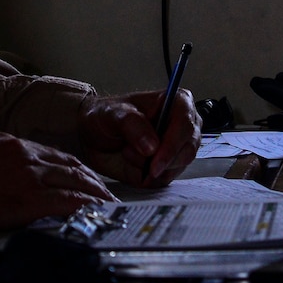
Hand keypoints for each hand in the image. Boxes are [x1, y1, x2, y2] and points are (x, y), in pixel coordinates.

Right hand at [0, 133, 114, 233]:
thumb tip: (15, 178)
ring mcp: (27, 175)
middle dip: (93, 182)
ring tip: (110, 208)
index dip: (77, 170)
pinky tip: (96, 215)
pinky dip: (86, 207)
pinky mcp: (27, 198)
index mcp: (11, 144)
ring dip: (96, 196)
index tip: (89, 181)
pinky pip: (67, 201)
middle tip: (108, 196)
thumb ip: (1, 163)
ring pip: (74, 182)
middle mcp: (24, 154)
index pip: (56, 155)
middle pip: (71, 166)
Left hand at [79, 90, 199, 186]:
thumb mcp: (114, 114)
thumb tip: (153, 146)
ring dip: (150, 168)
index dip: (173, 143)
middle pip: (188, 149)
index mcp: (176, 103)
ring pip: (177, 167)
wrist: (93, 136)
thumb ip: (133, 125)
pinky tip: (133, 164)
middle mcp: (182, 126)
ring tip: (128, 153)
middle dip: (161, 160)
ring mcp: (177, 148)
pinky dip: (148, 177)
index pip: (186, 124)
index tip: (155, 159)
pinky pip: (165, 179)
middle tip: (134, 157)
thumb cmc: (106, 117)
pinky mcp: (168, 167)